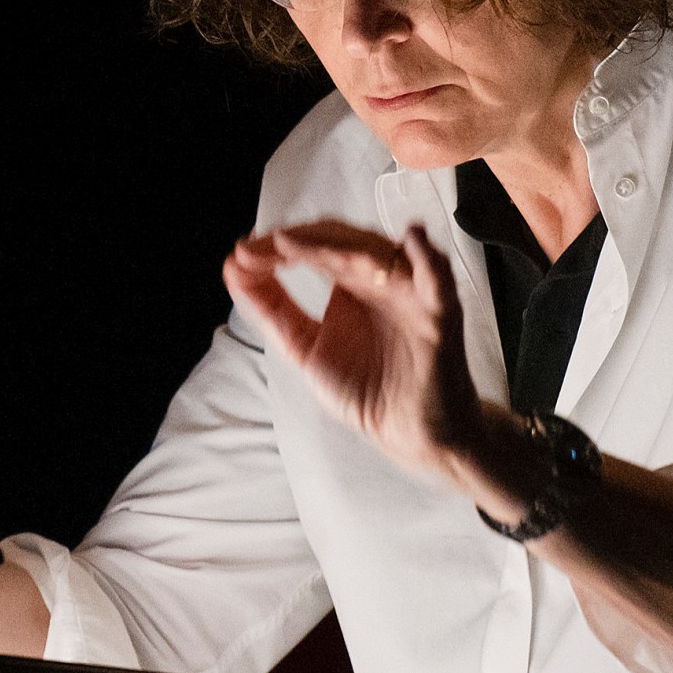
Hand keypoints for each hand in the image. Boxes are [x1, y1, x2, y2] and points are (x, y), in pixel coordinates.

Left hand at [222, 221, 485, 480]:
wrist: (408, 434)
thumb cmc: (368, 389)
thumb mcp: (305, 348)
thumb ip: (273, 310)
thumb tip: (234, 268)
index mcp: (351, 283)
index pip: (314, 247)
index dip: (276, 247)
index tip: (240, 256)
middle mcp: (381, 279)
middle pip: (339, 242)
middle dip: (295, 243)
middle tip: (255, 250)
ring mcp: (410, 292)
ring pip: (376, 253)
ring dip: (335, 246)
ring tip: (292, 244)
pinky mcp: (439, 316)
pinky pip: (438, 281)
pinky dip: (428, 257)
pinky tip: (412, 238)